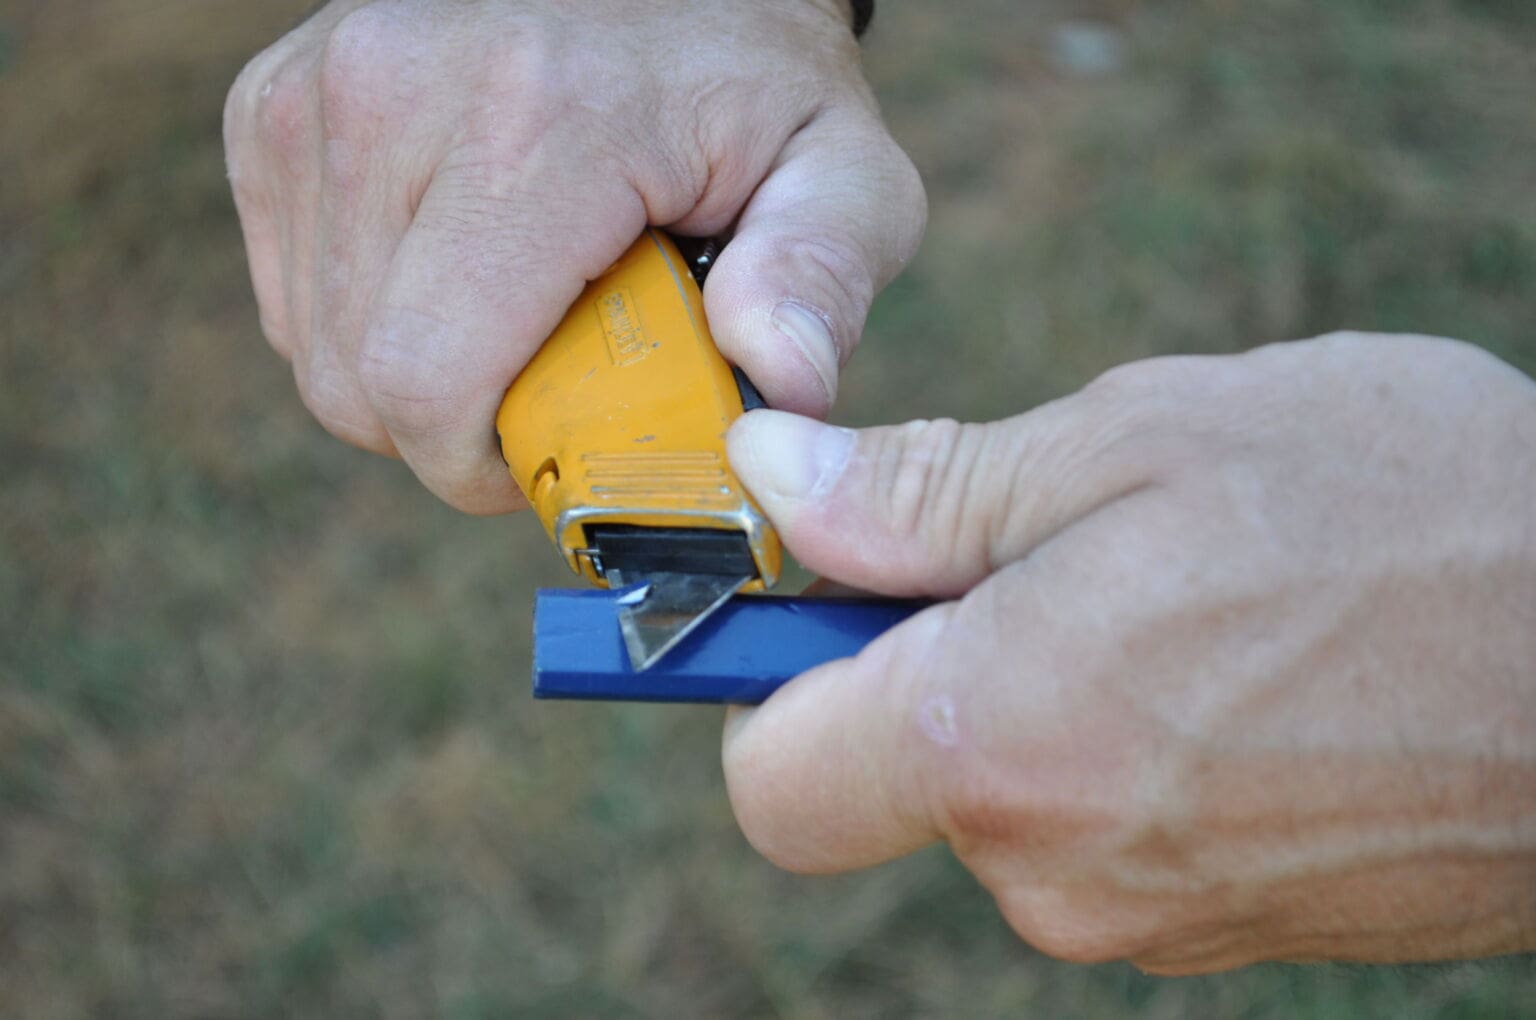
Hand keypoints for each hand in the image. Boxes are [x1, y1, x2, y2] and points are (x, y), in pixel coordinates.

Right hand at [223, 0, 924, 511]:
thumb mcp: (838, 173)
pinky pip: (296, 294)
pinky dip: (372, 319)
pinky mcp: (276, 110)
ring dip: (416, 374)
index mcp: (533, 122)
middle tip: (554, 389)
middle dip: (458, 430)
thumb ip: (821, 278)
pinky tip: (461, 272)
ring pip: (317, 350)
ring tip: (519, 317)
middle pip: (361, 387)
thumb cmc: (755, 84)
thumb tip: (785, 387)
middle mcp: (392, 93)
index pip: (426, 381)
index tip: (554, 458)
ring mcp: (318, 96)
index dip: (480, 467)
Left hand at [722, 332, 1535, 972]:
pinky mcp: (1225, 934)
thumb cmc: (1402, 515)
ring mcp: (1147, 921)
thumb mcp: (1137, 442)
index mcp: (998, 741)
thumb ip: (925, 490)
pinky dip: (1127, 751)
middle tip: (1056, 552)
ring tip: (1185, 601)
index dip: (773, 682)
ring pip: (1007, 803)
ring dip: (1046, 695)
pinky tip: (1239, 668)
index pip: (773, 779)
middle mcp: (1053, 868)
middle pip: (893, 782)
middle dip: (931, 671)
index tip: (829, 592)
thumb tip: (772, 485)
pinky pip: (1106, 836)